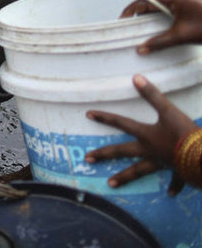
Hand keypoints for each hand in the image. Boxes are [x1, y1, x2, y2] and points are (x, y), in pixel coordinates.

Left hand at [86, 75, 197, 193]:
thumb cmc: (185, 133)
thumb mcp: (168, 111)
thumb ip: (152, 95)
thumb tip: (136, 77)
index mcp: (146, 135)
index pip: (121, 123)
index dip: (104, 117)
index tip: (87, 114)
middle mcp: (149, 150)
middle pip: (121, 152)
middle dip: (104, 154)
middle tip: (86, 159)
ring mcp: (161, 163)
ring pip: (138, 171)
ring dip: (125, 177)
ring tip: (110, 184)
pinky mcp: (178, 171)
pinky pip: (174, 180)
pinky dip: (173, 186)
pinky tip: (170, 194)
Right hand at [120, 0, 201, 53]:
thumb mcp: (181, 36)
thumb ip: (158, 42)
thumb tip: (140, 49)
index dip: (131, 10)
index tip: (122, 20)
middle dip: (141, 12)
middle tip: (132, 25)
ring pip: (164, 1)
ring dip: (154, 13)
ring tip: (145, 25)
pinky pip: (174, 3)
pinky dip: (165, 12)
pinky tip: (163, 23)